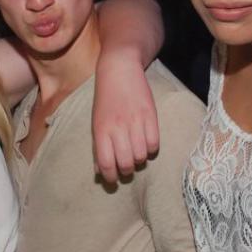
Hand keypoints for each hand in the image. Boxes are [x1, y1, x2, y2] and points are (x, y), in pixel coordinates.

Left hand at [92, 53, 158, 182]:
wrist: (119, 70)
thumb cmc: (105, 99)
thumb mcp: (96, 121)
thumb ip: (98, 146)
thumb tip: (100, 171)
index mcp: (101, 130)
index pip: (106, 163)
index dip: (110, 177)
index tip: (113, 180)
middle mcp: (117, 128)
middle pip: (125, 163)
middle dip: (127, 171)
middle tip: (126, 168)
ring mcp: (135, 121)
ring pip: (141, 156)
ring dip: (139, 160)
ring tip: (137, 154)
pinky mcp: (150, 115)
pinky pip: (154, 144)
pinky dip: (151, 149)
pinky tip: (147, 144)